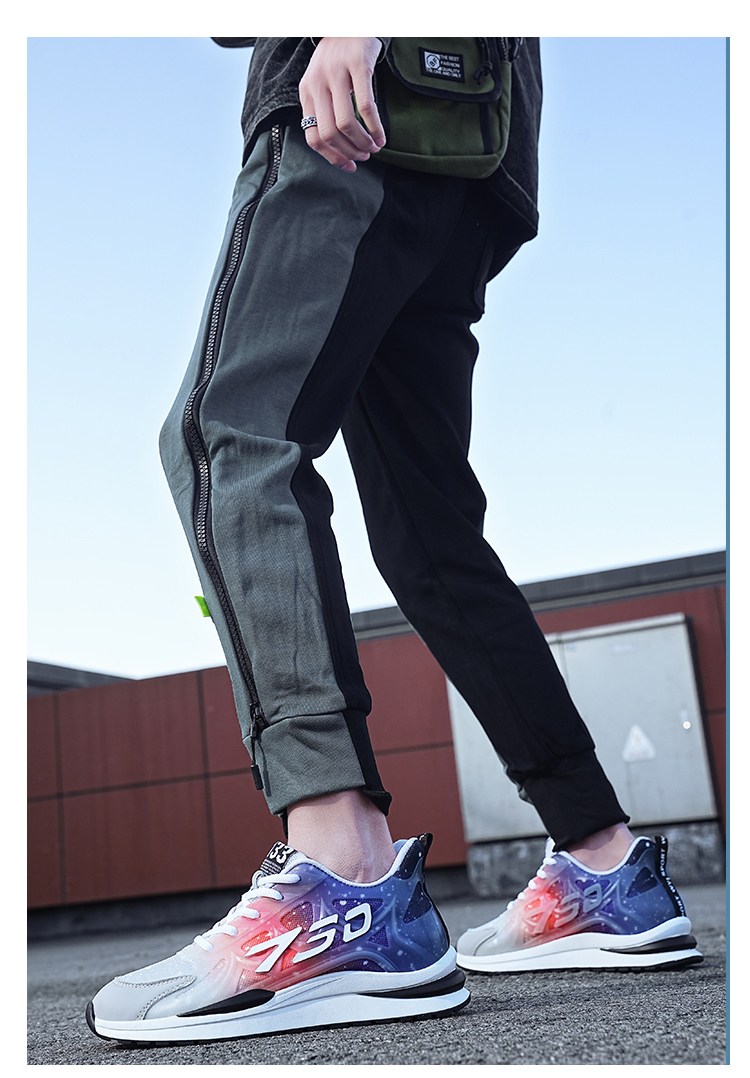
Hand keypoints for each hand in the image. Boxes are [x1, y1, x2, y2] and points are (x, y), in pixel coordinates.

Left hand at [299, 37, 385, 172]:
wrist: (348, 24)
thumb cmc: (338, 59)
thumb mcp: (322, 83)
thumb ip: (324, 110)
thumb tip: (339, 149)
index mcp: (307, 92)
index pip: (313, 136)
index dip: (332, 157)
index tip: (349, 165)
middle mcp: (318, 83)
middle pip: (329, 133)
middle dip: (348, 152)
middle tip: (364, 156)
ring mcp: (337, 73)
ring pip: (345, 123)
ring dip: (362, 142)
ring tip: (374, 148)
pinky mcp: (358, 65)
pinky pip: (365, 106)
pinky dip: (375, 127)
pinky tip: (381, 136)